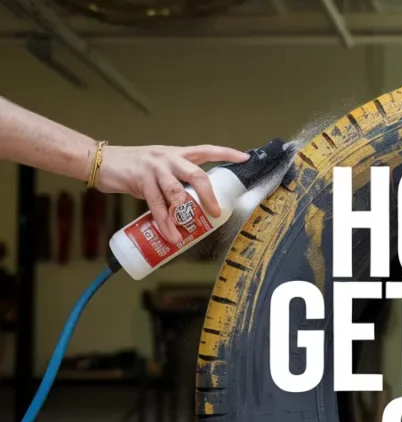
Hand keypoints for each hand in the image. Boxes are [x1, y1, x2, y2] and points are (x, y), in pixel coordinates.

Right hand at [95, 144, 250, 242]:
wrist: (101, 162)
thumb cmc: (132, 167)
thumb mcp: (159, 169)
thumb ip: (175, 182)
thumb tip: (192, 204)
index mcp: (176, 154)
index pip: (206, 150)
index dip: (226, 153)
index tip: (244, 157)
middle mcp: (168, 158)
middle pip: (196, 174)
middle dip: (208, 195)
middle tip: (216, 212)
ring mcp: (155, 168)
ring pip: (176, 192)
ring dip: (184, 215)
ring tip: (188, 232)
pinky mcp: (140, 180)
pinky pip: (156, 205)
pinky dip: (164, 222)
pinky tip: (170, 234)